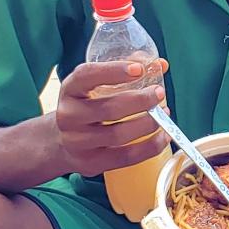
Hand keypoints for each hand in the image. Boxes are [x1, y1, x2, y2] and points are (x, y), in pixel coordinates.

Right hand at [55, 60, 169, 176]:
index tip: (140, 69)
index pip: (87, 75)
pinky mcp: (90, 163)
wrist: (64, 143)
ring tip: (164, 114)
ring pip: (118, 134)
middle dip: (140, 100)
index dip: (114, 71)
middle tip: (159, 93)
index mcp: (70, 90)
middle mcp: (68, 116)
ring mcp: (77, 142)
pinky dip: (149, 146)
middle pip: (109, 109)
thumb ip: (127, 72)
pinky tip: (162, 136)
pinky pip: (126, 156)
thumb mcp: (96, 85)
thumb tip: (161, 65)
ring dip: (148, 124)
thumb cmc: (89, 107)